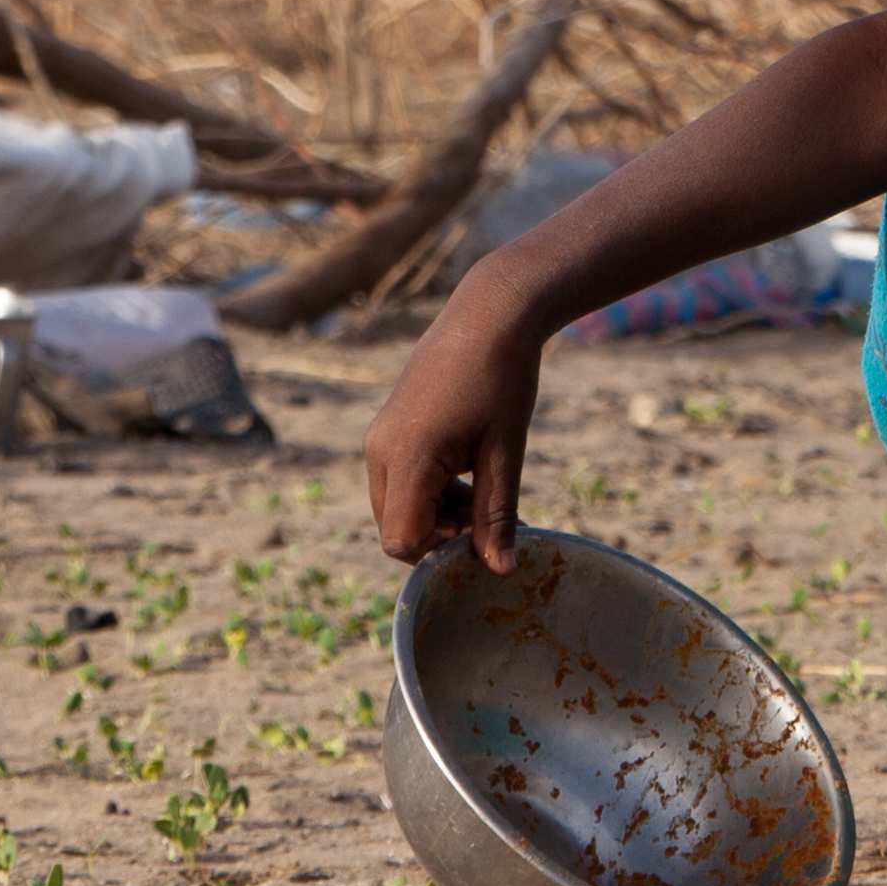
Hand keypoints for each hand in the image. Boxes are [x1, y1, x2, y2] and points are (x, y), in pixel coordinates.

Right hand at [359, 297, 543, 568]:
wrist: (489, 314)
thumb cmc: (502, 380)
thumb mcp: (505, 454)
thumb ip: (497, 516)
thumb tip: (499, 571)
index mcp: (407, 457)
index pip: (402, 540)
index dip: (441, 555)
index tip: (483, 540)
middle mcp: (380, 451)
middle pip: (395, 528)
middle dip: (441, 537)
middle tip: (489, 520)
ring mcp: (380, 438)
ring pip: (397, 507)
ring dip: (438, 516)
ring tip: (486, 498)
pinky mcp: (388, 429)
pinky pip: (399, 481)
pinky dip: (430, 493)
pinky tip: (469, 476)